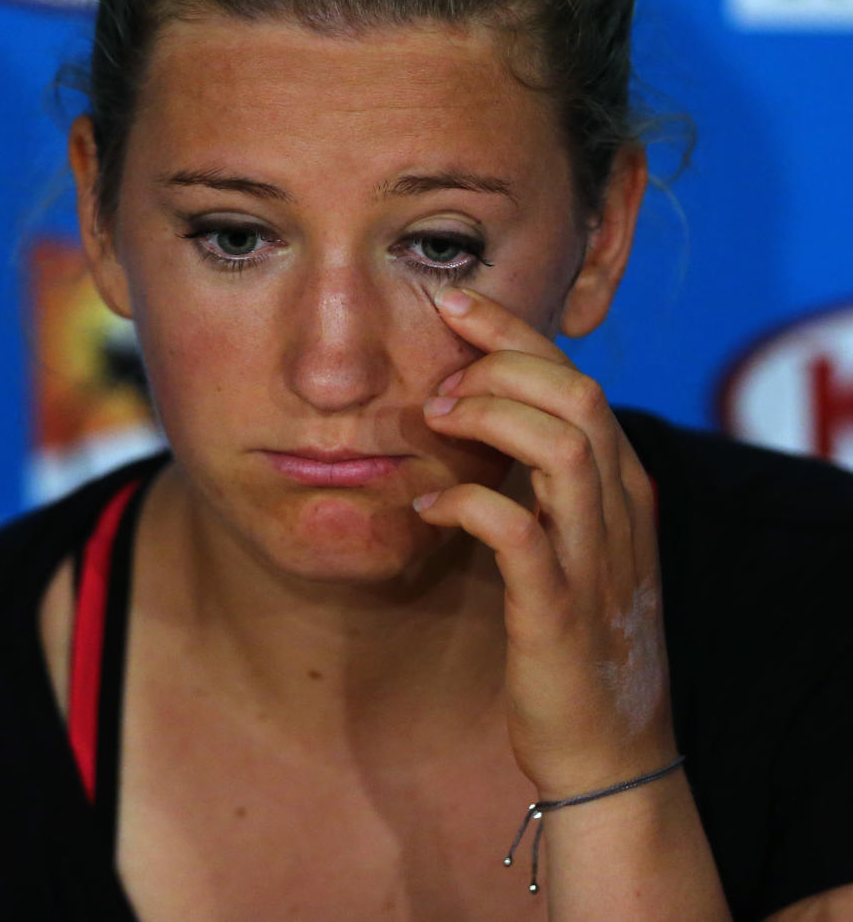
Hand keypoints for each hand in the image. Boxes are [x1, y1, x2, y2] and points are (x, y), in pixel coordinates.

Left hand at [414, 285, 676, 798]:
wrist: (609, 749)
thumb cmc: (578, 635)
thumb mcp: (577, 542)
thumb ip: (548, 481)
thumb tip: (485, 418)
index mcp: (622, 485)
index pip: (578, 379)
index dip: (516, 333)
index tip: (456, 303)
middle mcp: (620, 509)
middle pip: (576, 394)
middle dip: (503, 361)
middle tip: (442, 371)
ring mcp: (594, 559)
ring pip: (562, 448)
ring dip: (491, 418)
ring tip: (435, 419)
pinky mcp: (558, 611)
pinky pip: (517, 535)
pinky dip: (469, 503)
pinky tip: (430, 503)